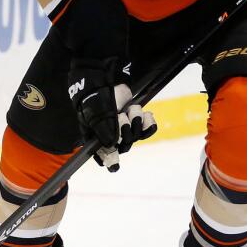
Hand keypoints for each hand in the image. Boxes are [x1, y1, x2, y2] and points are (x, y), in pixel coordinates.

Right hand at [68, 56, 156, 171]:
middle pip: (125, 145)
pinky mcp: (135, 117)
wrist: (106, 79)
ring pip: (137, 135)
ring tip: (130, 110)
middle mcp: (111, 134)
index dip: (110, 161)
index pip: (103, 156)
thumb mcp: (97, 115)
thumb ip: (104, 131)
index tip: (114, 167)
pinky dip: (149, 122)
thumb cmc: (97, 98)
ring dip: (136, 121)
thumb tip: (112, 146)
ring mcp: (124, 126)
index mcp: (97, 137)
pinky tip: (147, 115)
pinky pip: (148, 128)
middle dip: (127, 132)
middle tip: (122, 118)